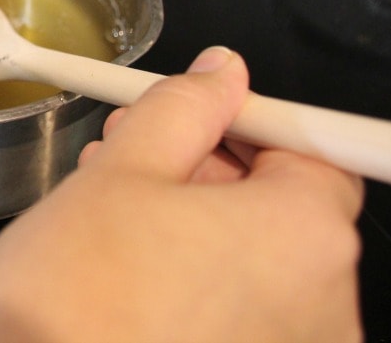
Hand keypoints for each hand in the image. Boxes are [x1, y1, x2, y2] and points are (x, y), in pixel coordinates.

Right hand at [0, 47, 364, 342]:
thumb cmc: (71, 298)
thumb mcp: (120, 172)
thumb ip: (182, 109)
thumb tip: (219, 75)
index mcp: (301, 236)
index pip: (314, 154)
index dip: (251, 123)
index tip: (201, 112)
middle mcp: (319, 306)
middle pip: (285, 210)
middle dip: (212, 169)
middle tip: (141, 150)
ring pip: (256, 264)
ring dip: (199, 223)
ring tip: (119, 208)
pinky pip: (239, 315)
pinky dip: (197, 281)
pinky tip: (133, 266)